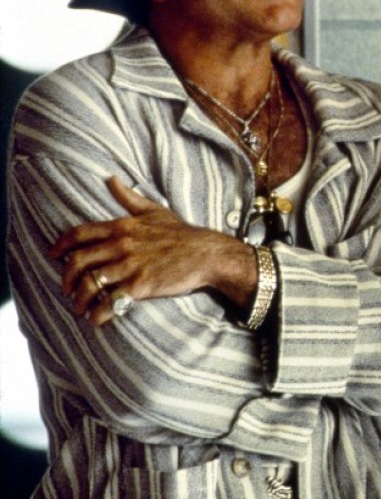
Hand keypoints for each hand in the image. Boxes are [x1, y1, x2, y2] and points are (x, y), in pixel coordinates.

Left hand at [50, 176, 256, 325]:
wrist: (208, 254)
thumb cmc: (182, 234)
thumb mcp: (154, 211)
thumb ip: (129, 198)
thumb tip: (111, 179)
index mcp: (122, 226)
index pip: (79, 234)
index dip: (60, 246)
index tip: (53, 256)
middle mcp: (121, 245)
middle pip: (78, 261)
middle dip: (66, 278)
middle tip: (67, 289)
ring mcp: (130, 266)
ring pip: (89, 283)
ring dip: (79, 299)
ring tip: (80, 307)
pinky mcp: (140, 286)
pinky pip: (110, 301)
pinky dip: (98, 313)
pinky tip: (97, 318)